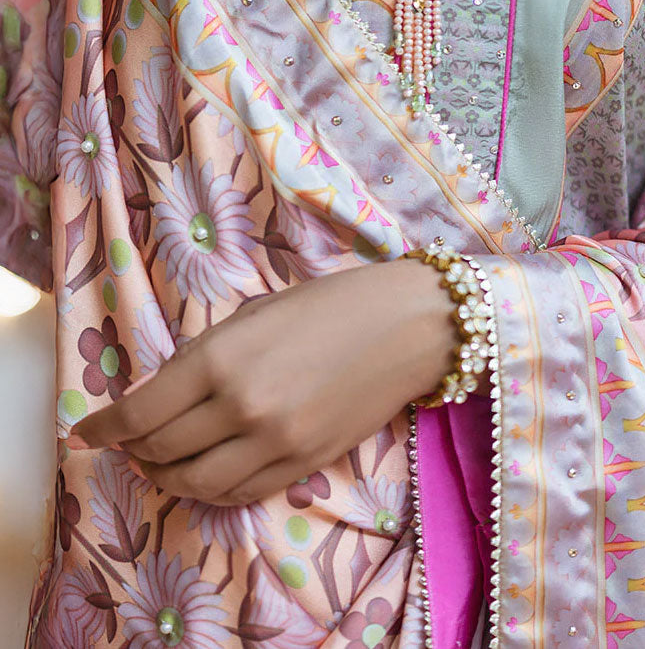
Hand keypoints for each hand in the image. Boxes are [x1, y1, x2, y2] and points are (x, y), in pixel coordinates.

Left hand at [69, 258, 456, 504]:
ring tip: (162, 463)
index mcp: (222, 358)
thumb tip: (165, 391)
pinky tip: (205, 474)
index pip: (141, 411)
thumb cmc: (331, 304)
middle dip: (135, 449)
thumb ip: (207, 355)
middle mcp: (241, 406)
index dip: (106, 426)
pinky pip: (240, 493)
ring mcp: (275, 442)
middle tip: (128, 441)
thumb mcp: (254, 314)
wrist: (405, 326)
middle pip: (162, 450)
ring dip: (167, 477)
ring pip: (196, 483)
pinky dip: (210, 489)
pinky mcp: (303, 464)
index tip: (87, 433)